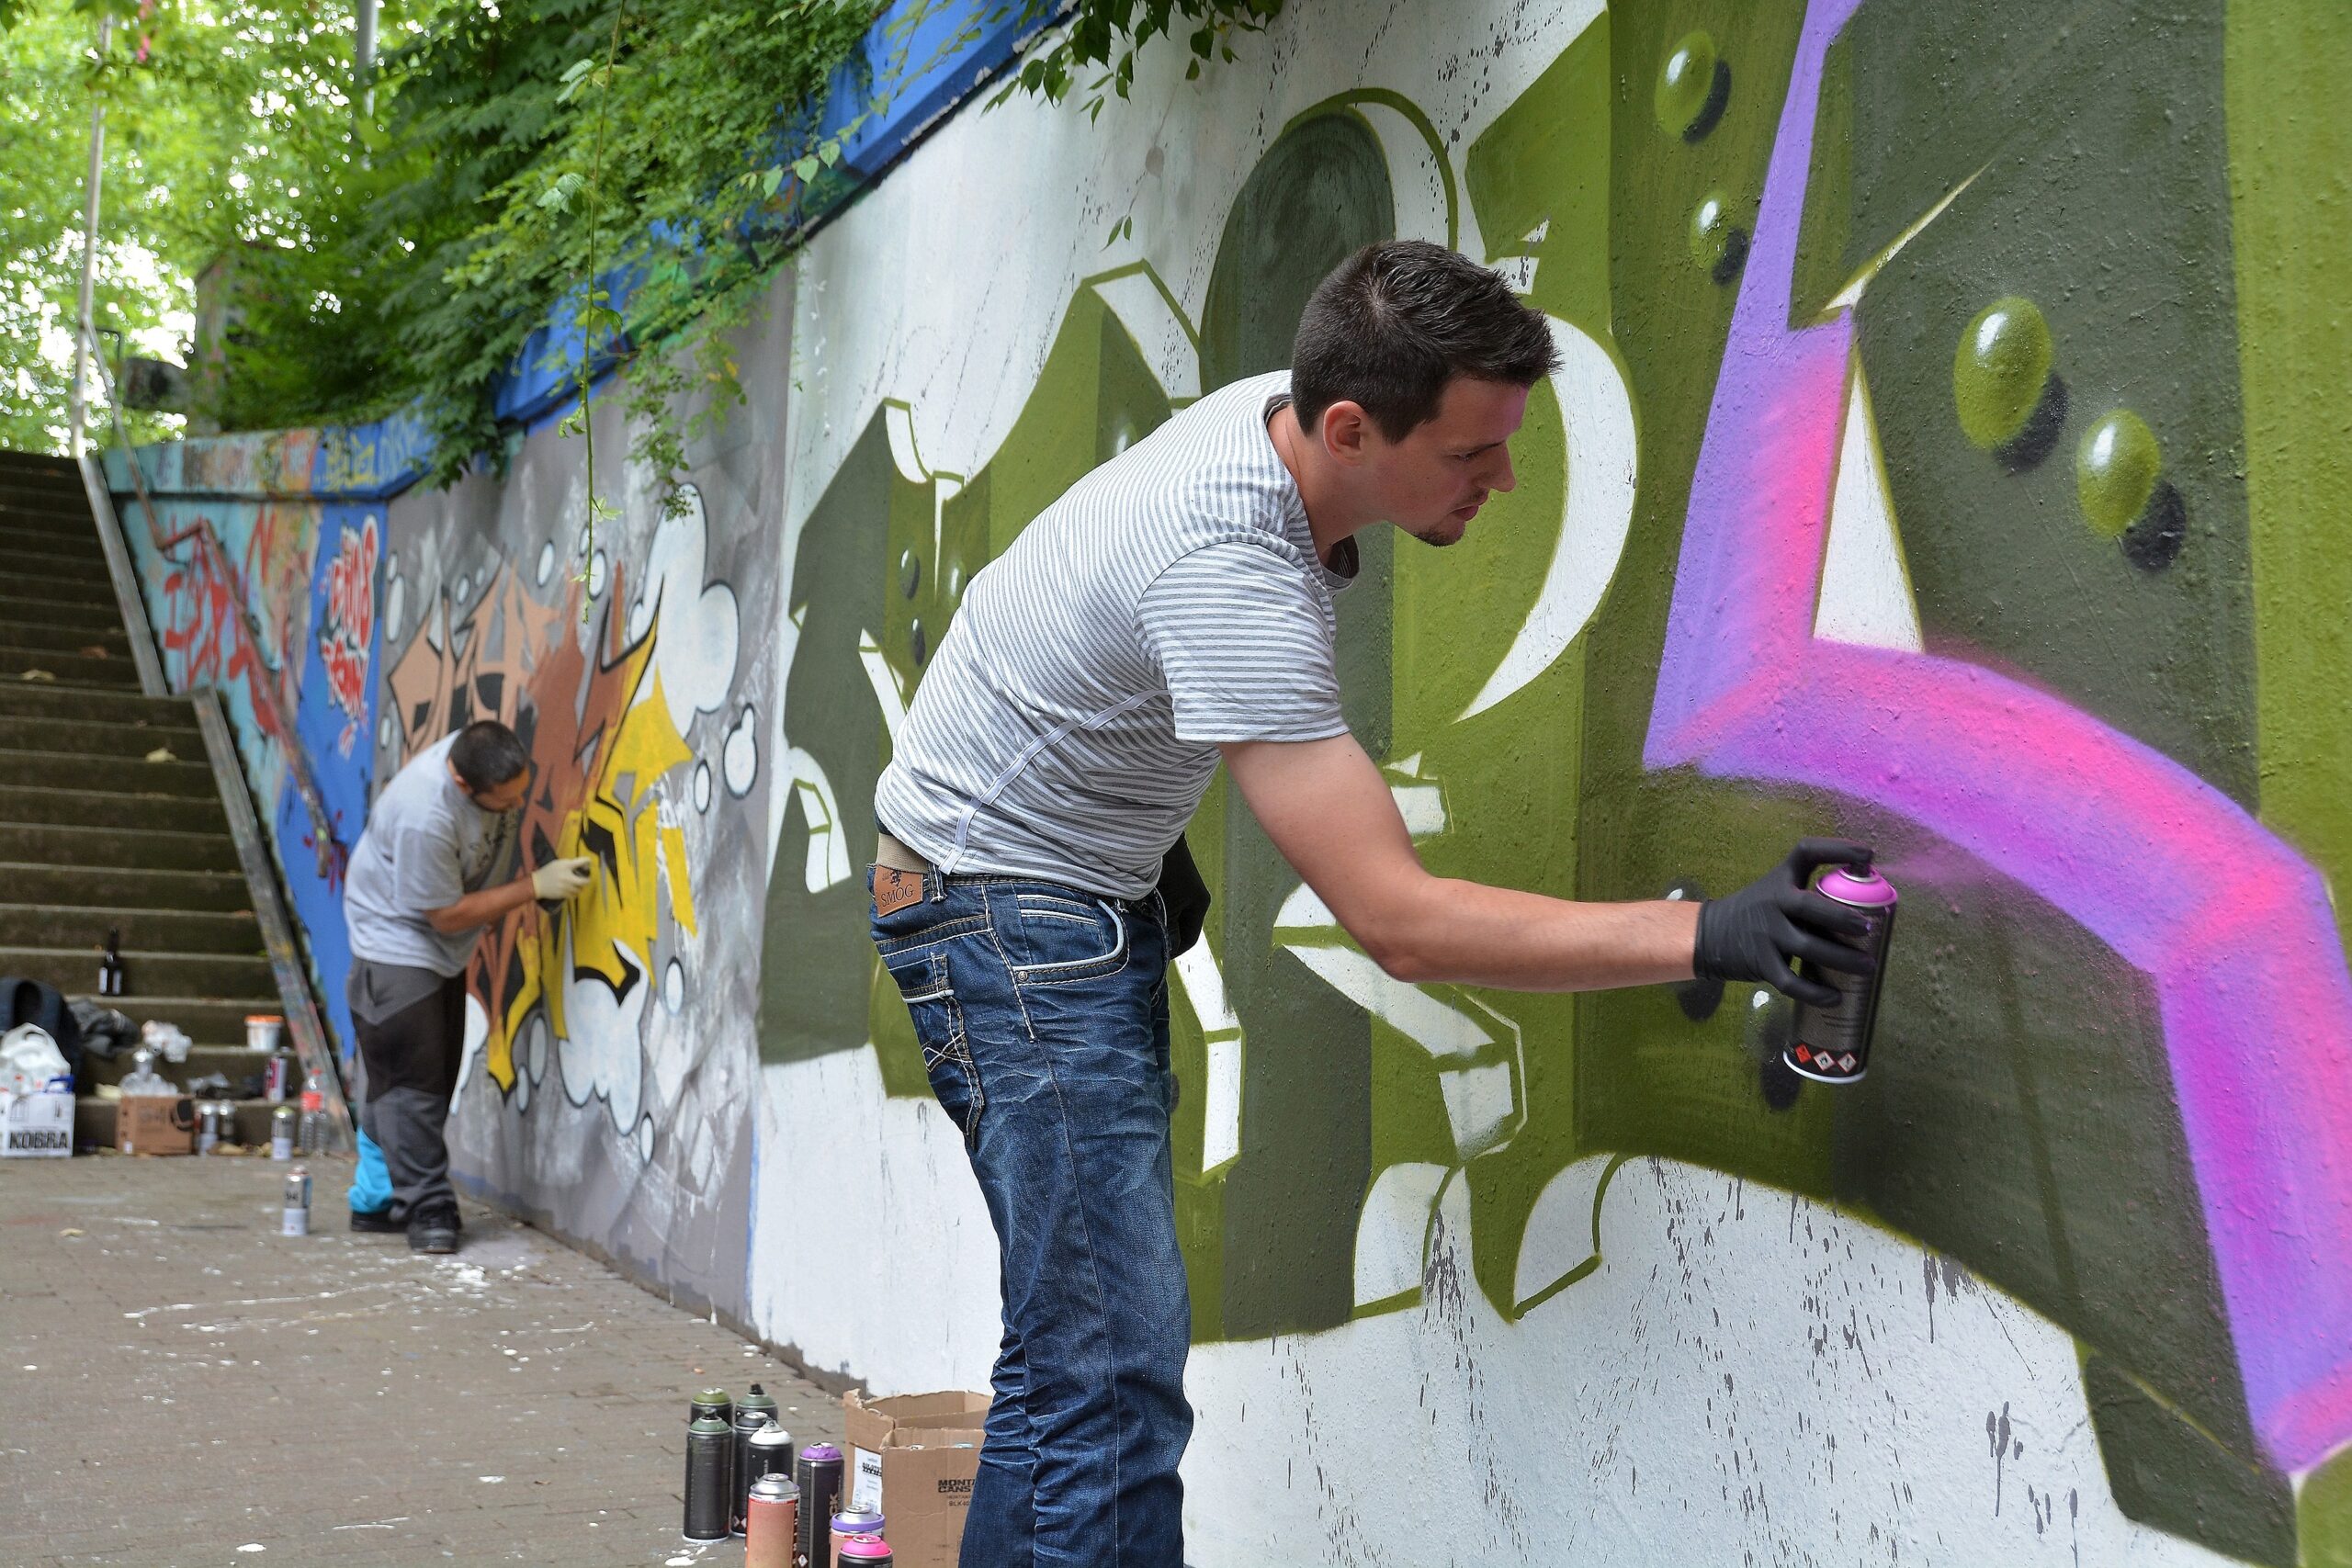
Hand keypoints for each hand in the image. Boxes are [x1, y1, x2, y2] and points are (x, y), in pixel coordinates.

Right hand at [531, 856, 595, 901]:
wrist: (537, 884)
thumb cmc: (548, 871)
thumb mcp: (557, 863)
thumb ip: (569, 864)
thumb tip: (582, 864)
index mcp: (565, 866)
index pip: (581, 862)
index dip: (587, 861)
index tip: (588, 862)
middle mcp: (567, 876)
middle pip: (585, 881)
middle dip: (587, 880)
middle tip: (586, 879)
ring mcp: (565, 886)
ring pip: (579, 889)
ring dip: (580, 887)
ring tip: (577, 885)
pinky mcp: (563, 894)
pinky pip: (574, 895)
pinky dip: (574, 893)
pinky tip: (571, 890)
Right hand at [1693, 839, 1877, 1006]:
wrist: (1709, 934)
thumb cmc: (1757, 911)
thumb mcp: (1775, 891)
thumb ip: (1810, 893)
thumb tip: (1865, 905)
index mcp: (1781, 879)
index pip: (1808, 852)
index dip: (1838, 849)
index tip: (1868, 855)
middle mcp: (1773, 902)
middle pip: (1810, 906)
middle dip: (1842, 917)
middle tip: (1868, 927)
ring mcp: (1765, 934)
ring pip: (1808, 947)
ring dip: (1842, 959)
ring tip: (1867, 967)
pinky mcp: (1760, 963)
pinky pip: (1790, 982)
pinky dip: (1815, 992)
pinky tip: (1835, 997)